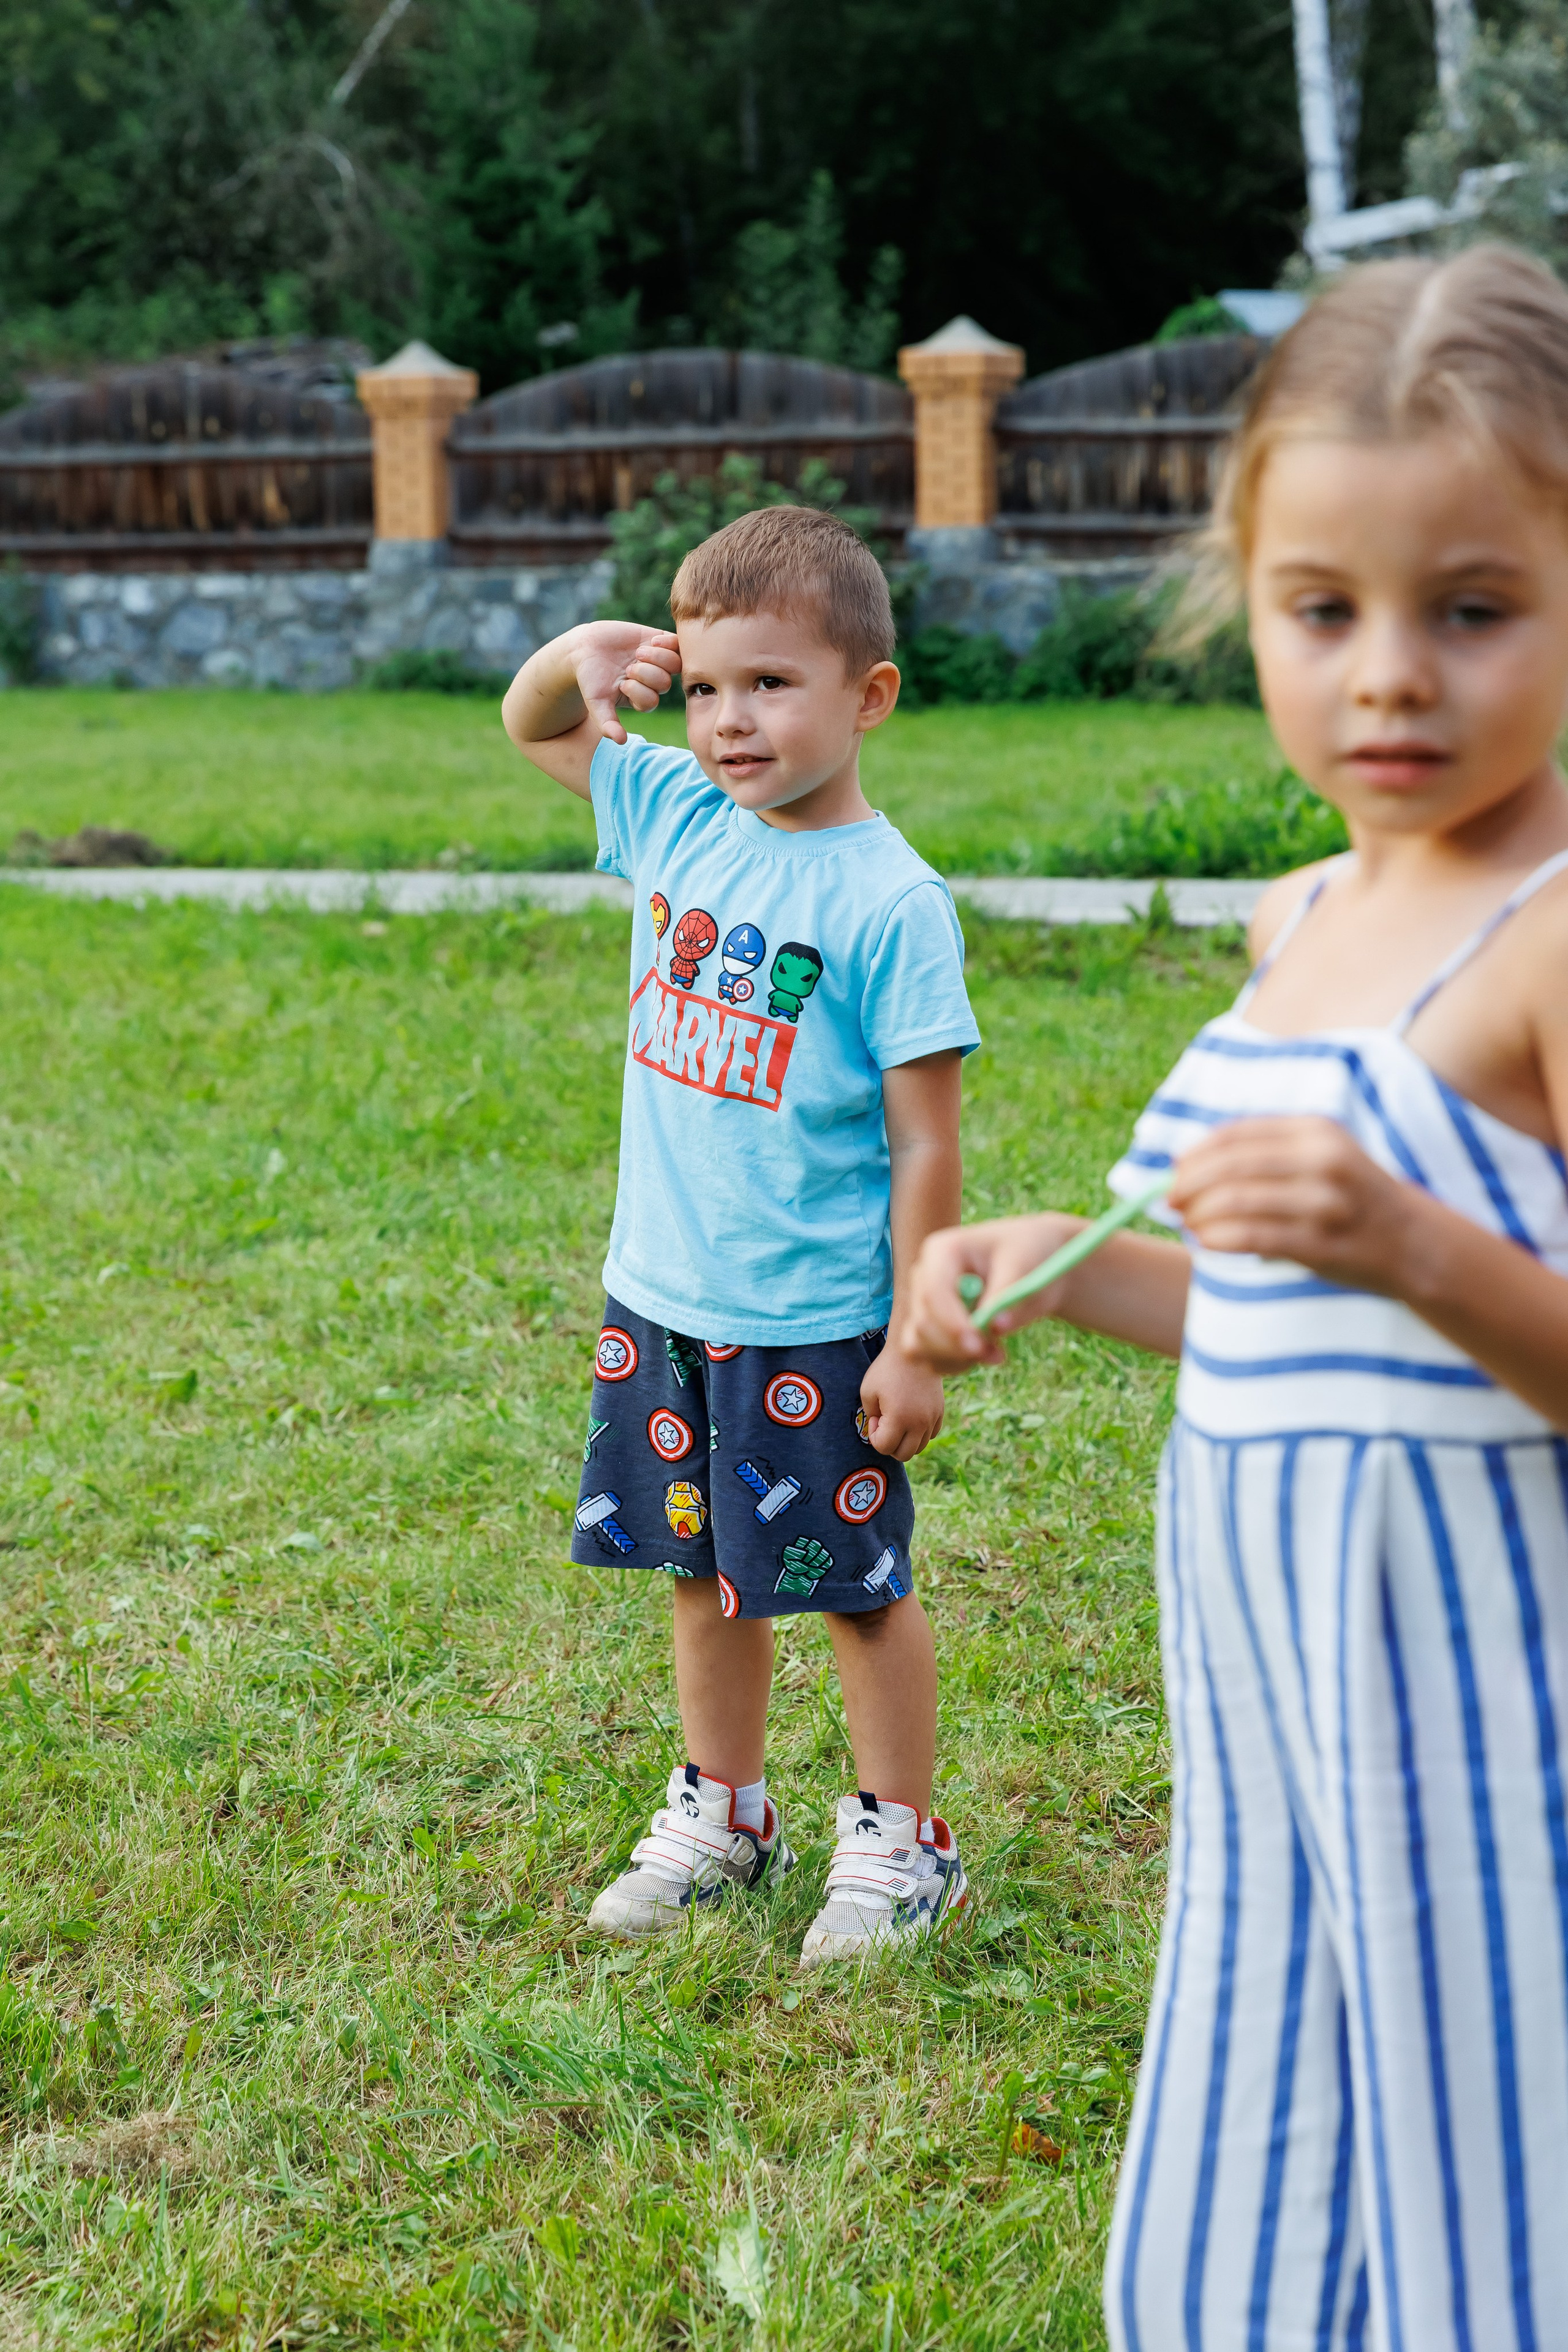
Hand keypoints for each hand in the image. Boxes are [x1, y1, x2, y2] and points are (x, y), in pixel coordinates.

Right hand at [569, 622, 680, 743]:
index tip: (621, 684)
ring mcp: (658, 661)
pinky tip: (650, 642)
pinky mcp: (660, 642)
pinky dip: (666, 643)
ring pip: (675, 663)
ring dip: (657, 658)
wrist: (586, 648)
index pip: (651, 701)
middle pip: (665, 683)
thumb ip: (607, 723)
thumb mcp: (596, 703)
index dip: (638, 692)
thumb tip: (620, 741)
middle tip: (629, 667)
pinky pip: (677, 644)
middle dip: (646, 674)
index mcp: (641, 699)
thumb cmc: (590, 678)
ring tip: (638, 652)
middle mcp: (653, 682)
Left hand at [860, 1339, 945, 1460]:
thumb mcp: (868, 1391)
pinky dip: (919, 1432)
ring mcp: (932, 1418)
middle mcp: (919, 1423)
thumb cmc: (886, 1370)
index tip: (875, 1417)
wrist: (914, 1350)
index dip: (875, 1436)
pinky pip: (930, 1435)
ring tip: (898, 1420)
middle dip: (890, 1445)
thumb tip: (880, 1430)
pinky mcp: (940, 1412)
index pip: (885, 1447)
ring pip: (919, 1447)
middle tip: (885, 1423)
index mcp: (900, 1418)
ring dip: (905, 1440)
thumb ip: (870, 1416)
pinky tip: (910, 1415)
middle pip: (904, 1455)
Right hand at [900, 1213, 1085, 1371]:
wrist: (1029, 1263)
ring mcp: (922, 1303)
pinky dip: (953, 1364)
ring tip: (995, 1353)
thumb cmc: (1027, 1256)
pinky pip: (925, 1357)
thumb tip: (996, 1327)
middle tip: (998, 1355)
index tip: (979, 1348)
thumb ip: (1008, 1297)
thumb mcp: (1025, 1267)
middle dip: (956, 1348)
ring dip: (954, 1359)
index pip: (933, 1292)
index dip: (951, 1324)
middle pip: (923, 1323)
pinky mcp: (926, 1326)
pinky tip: (983, 1354)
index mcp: (942, 1251)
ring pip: (917, 1345)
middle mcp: (924, 1276)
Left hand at [1167, 1116, 1413, 1291]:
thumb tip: (1186, 1162)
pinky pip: (1253, 1237)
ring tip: (1187, 1223)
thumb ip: (1264, 1153)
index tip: (1173, 1170)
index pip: (1236, 1134)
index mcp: (1316, 1130)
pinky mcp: (1321, 1243)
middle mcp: (1322, 1159)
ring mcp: (1324, 1203)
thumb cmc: (1350, 1197)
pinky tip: (1206, 1242)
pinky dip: (1219, 1239)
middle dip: (1189, 1184)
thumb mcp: (1319, 1156)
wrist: (1413, 1241)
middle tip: (1169, 1200)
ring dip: (1200, 1214)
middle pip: (1230, 1165)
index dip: (1196, 1153)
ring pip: (1237, 1201)